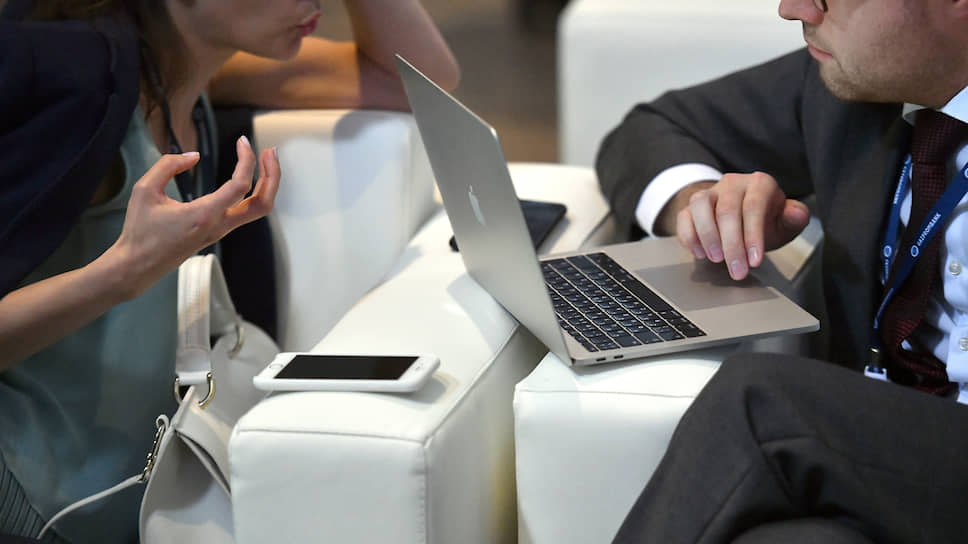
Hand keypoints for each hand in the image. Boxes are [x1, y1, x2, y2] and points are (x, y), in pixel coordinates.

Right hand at [107, 136, 279, 298]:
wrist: (138, 265)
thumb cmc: (140, 231)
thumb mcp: (144, 190)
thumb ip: (168, 166)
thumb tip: (193, 156)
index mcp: (204, 215)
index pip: (240, 186)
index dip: (247, 161)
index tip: (242, 142)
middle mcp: (219, 225)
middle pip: (263, 203)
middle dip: (273, 175)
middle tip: (269, 151)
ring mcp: (221, 231)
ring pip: (258, 210)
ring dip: (267, 185)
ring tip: (264, 161)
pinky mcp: (218, 232)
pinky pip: (246, 213)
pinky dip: (254, 193)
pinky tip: (247, 177)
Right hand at [675, 172, 809, 279]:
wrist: (742, 215)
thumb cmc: (766, 220)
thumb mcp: (784, 221)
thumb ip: (794, 218)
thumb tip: (797, 213)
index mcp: (759, 184)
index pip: (754, 207)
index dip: (753, 235)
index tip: (755, 260)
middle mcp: (733, 183)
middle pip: (727, 210)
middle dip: (732, 245)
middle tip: (737, 270)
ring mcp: (710, 192)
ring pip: (701, 206)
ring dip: (707, 236)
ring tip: (716, 259)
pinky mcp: (691, 205)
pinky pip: (684, 216)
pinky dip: (689, 236)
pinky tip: (699, 253)